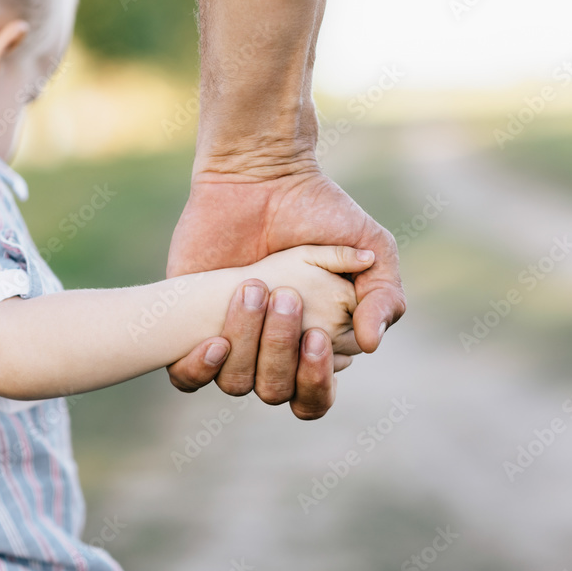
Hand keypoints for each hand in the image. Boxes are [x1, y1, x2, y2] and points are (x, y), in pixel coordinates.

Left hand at [166, 169, 404, 409]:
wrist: (261, 174)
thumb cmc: (319, 211)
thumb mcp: (371, 248)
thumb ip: (384, 298)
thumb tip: (371, 345)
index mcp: (313, 345)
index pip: (313, 396)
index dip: (315, 378)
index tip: (316, 335)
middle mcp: (271, 352)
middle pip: (275, 391)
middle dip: (280, 352)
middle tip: (285, 298)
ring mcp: (230, 341)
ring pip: (235, 383)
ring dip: (247, 344)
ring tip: (254, 289)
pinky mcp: (188, 326)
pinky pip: (187, 377)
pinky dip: (199, 369)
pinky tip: (213, 341)